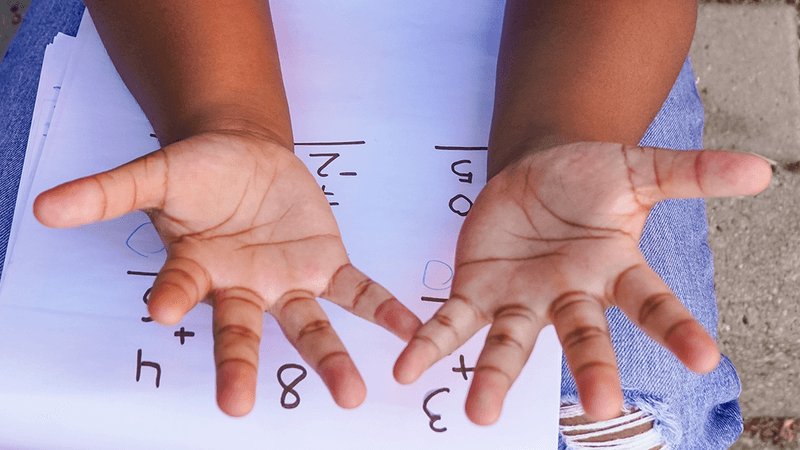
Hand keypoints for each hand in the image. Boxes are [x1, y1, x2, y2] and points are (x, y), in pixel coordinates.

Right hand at [34, 131, 421, 415]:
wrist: (246, 156)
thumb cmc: (199, 173)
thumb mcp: (157, 174)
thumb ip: (110, 191)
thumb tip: (44, 206)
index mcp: (198, 270)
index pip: (182, 287)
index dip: (174, 294)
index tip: (163, 307)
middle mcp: (242, 288)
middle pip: (241, 333)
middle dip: (241, 367)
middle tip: (237, 406)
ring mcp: (287, 282)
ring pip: (308, 327)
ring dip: (330, 359)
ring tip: (350, 395)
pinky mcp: (325, 264)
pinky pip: (356, 292)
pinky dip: (382, 311)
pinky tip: (410, 331)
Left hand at [394, 142, 770, 423]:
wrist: (535, 171)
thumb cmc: (589, 178)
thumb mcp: (638, 170)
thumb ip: (691, 174)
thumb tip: (764, 171)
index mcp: (613, 271)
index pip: (652, 303)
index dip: (677, 329)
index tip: (705, 358)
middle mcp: (569, 296)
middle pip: (582, 335)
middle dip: (591, 367)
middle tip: (600, 407)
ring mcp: (521, 300)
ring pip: (511, 344)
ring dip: (495, 378)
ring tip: (480, 415)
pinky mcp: (478, 292)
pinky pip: (453, 324)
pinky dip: (431, 345)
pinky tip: (407, 368)